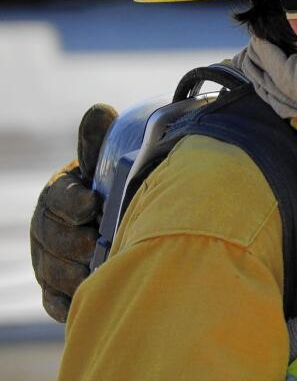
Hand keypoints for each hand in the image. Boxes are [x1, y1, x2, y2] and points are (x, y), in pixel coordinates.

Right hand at [30, 103, 115, 321]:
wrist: (132, 220)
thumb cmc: (119, 187)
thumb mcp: (110, 164)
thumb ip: (101, 143)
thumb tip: (99, 110)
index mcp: (59, 193)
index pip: (56, 199)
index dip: (70, 203)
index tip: (91, 205)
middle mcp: (47, 229)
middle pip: (50, 240)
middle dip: (73, 242)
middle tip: (98, 244)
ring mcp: (50, 261)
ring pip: (52, 272)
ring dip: (75, 272)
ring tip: (101, 268)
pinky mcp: (58, 290)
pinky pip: (56, 301)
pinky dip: (71, 300)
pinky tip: (90, 294)